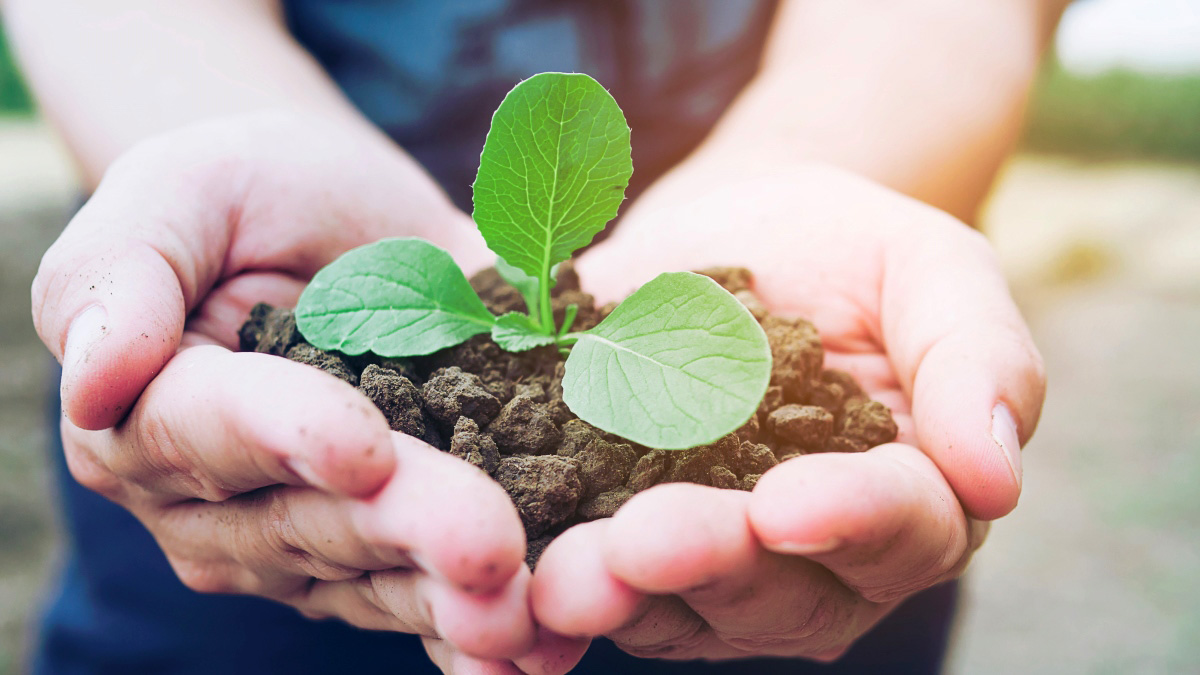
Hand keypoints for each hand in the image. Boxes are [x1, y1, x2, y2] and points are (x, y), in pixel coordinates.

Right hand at [31, 112, 580, 669]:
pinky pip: (430, 595)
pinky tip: (537, 653)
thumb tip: (92, 381)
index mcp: (155, 415)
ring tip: (522, 619)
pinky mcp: (392, 549)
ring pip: (380, 575)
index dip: (289, 438)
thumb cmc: (248, 192)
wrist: (337, 219)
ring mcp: (313, 537)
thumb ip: (120, 275)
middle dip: (405, 531)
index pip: (216, 430)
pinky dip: (482, 630)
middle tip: (488, 547)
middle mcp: (224, 501)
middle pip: (315, 519)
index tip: (363, 450)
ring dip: (452, 603)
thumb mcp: (178, 192)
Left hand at [530, 161, 1043, 660]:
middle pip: (780, 593)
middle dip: (711, 567)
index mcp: (912, 498)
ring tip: (563, 575)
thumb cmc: (848, 249)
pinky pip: (601, 581)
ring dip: (622, 597)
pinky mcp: (627, 543)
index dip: (850, 522)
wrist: (735, 234)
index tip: (786, 501)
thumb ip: (978, 357)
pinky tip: (512, 575)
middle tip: (644, 542)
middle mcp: (818, 559)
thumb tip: (997, 474)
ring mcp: (718, 563)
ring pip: (682, 608)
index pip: (902, 530)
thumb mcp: (932, 269)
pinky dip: (558, 587)